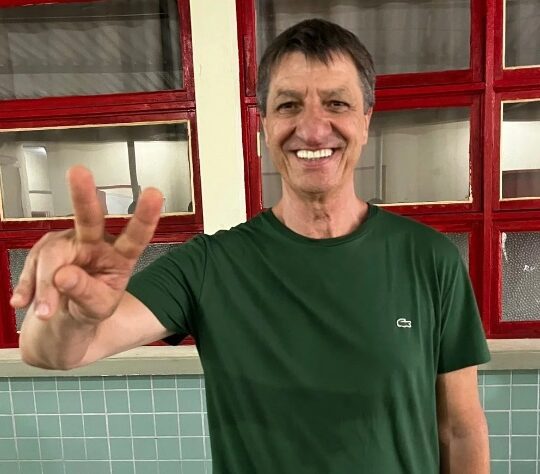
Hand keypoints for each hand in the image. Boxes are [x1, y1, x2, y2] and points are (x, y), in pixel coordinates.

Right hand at [10, 165, 162, 325]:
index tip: (154, 194)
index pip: (136, 235)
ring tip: (46, 311)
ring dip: (44, 285)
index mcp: (121, 256)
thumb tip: (63, 276)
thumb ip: (85, 293)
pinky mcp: (46, 249)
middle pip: (89, 218)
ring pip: (51, 254)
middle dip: (83, 195)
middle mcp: (96, 242)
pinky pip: (31, 264)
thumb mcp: (97, 309)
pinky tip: (24, 301)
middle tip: (79, 173)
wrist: (66, 318)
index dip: (146, 216)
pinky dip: (28, 286)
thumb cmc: (91, 308)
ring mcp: (69, 243)